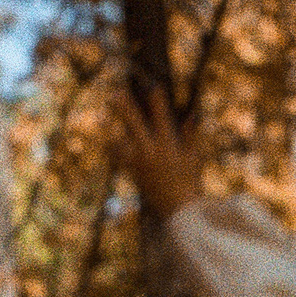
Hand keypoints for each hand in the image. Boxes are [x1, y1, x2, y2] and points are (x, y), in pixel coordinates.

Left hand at [112, 85, 202, 216]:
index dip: (157, 100)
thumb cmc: (190, 183)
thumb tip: (193, 115)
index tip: (153, 86)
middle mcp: (151, 151)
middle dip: (124, 108)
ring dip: (111, 129)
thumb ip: (191, 136)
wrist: (178, 210)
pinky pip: (118, 159)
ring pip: (120, 140)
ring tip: (101, 118)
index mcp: (169, 145)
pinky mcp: (132, 173)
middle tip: (115, 94)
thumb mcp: (194, 157)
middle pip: (134, 124)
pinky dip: (114, 150)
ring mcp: (139, 163)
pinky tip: (108, 141)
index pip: (161, 118)